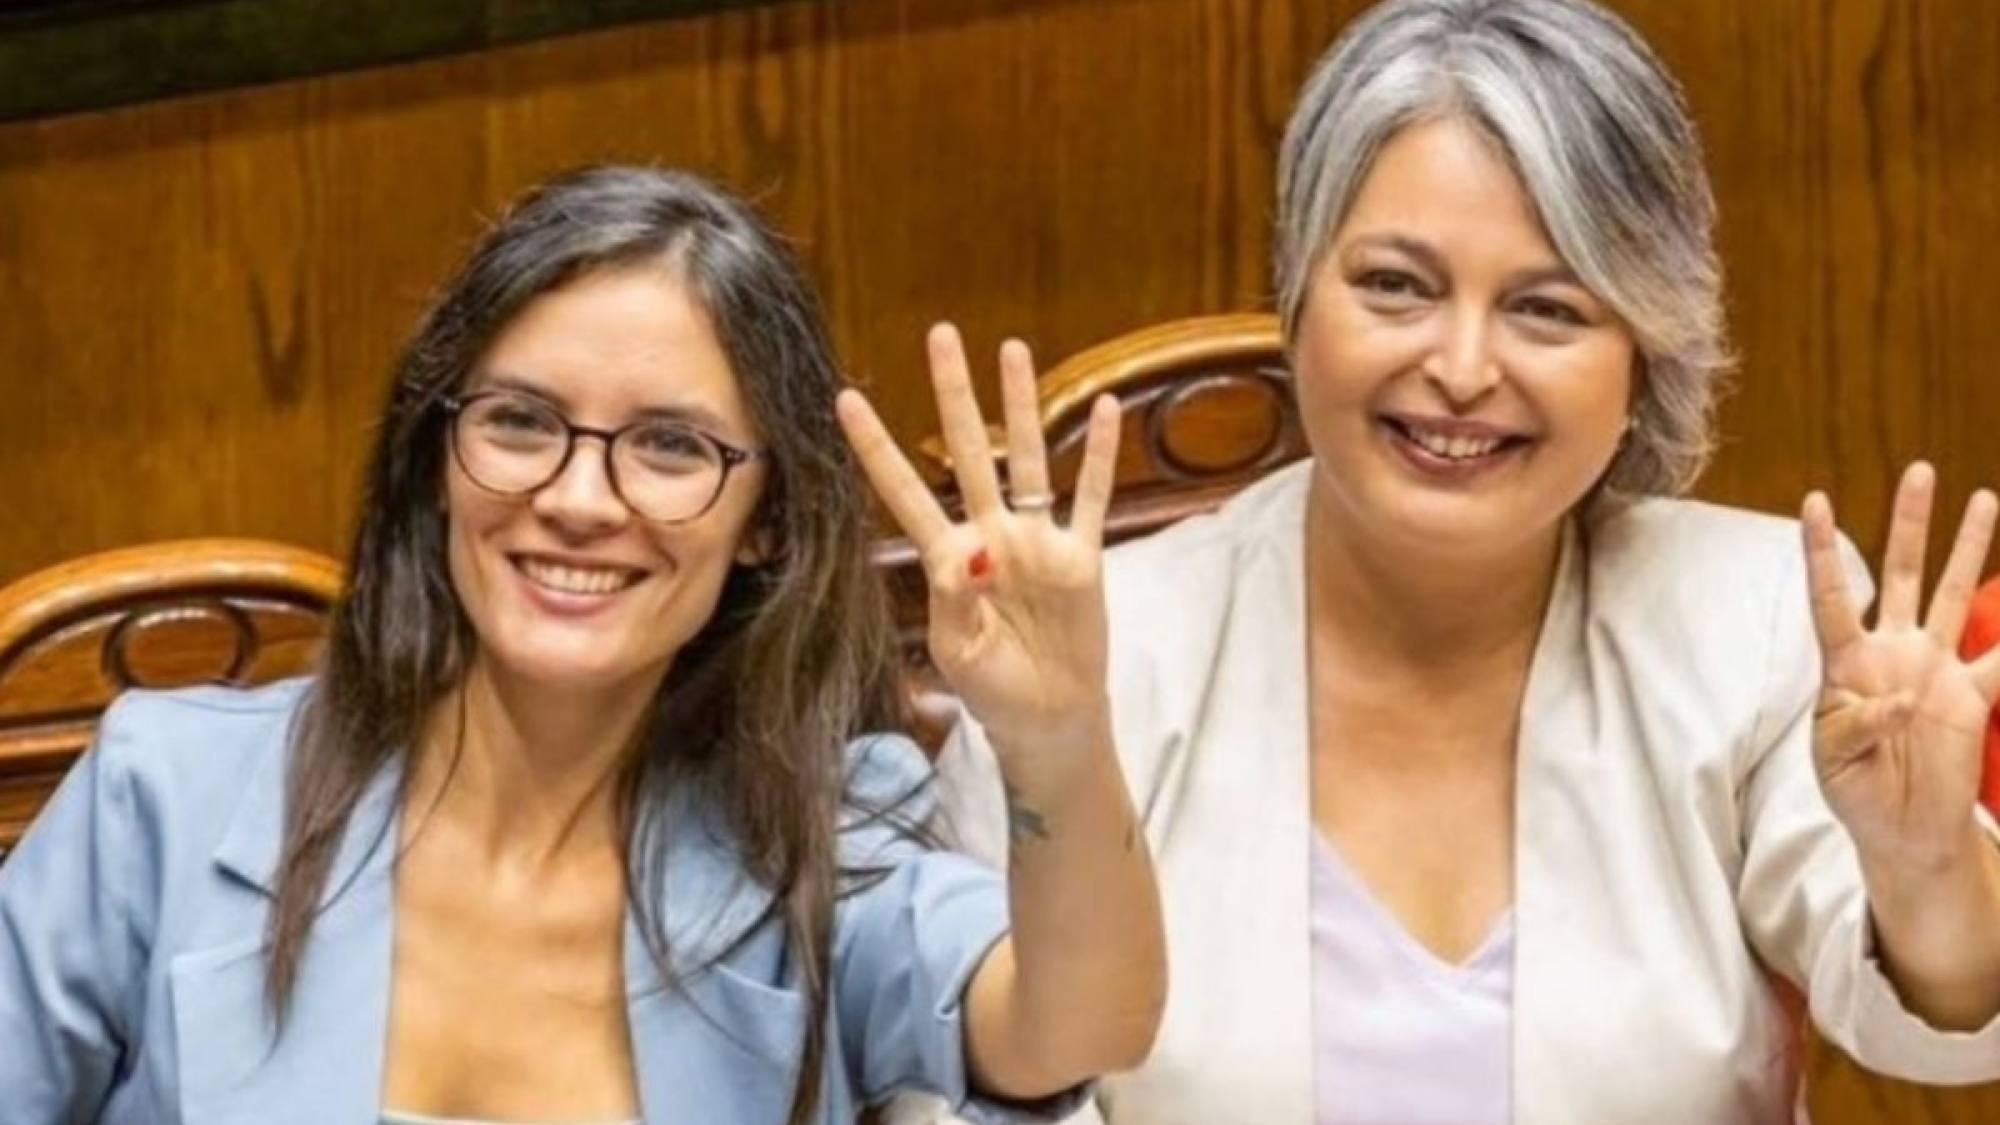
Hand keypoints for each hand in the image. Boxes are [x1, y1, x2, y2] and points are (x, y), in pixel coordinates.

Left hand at [837, 323, 1121, 759]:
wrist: (1048, 719)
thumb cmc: (993, 690)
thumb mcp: (961, 652)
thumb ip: (958, 598)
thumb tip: (969, 550)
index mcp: (948, 558)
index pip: (904, 491)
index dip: (876, 447)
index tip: (847, 398)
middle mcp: (990, 535)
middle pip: (966, 451)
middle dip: (954, 394)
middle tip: (941, 335)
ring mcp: (1036, 541)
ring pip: (1027, 457)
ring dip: (1021, 405)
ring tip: (1013, 349)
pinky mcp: (1080, 556)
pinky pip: (1091, 497)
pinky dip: (1100, 456)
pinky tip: (1108, 410)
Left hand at [1803, 462, 1999, 871]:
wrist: (1901, 831)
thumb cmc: (1854, 790)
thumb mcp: (1835, 761)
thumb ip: (1857, 725)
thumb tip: (1901, 699)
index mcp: (1845, 664)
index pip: (1831, 596)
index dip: (1824, 550)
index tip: (1816, 500)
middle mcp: (1891, 652)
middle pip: (1899, 571)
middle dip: (1910, 522)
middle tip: (1921, 470)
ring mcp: (1934, 667)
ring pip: (1952, 592)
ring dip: (1968, 548)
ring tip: (1984, 498)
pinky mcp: (1973, 694)